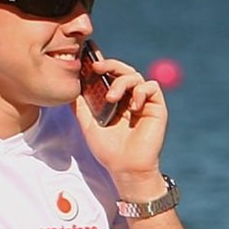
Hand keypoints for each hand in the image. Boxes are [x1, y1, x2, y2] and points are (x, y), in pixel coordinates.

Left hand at [72, 54, 167, 190]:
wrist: (126, 168)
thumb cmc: (109, 150)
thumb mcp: (88, 125)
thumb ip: (81, 106)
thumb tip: (71, 88)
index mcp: (115, 100)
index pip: (110, 75)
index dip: (102, 64)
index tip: (89, 60)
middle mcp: (130, 98)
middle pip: (123, 70)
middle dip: (110, 65)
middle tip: (97, 68)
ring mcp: (143, 102)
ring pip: (135, 76)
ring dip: (121, 82)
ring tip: (111, 98)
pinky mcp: (156, 107)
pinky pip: (152, 86)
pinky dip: (141, 91)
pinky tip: (133, 106)